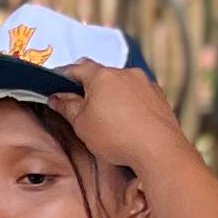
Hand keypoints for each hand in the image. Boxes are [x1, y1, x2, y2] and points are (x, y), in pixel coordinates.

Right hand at [47, 56, 192, 178]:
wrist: (158, 149)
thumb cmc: (118, 137)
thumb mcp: (82, 125)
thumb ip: (67, 107)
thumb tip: (57, 98)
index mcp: (102, 76)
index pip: (78, 68)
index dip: (65, 76)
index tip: (59, 85)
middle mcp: (125, 74)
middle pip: (102, 75)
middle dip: (92, 89)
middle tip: (84, 109)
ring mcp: (145, 83)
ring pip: (122, 85)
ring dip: (113, 96)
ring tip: (109, 120)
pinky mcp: (159, 96)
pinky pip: (138, 95)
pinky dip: (131, 104)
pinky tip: (128, 123)